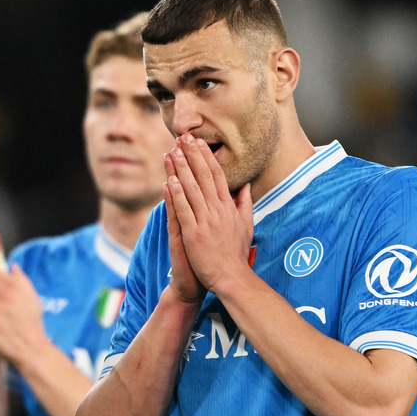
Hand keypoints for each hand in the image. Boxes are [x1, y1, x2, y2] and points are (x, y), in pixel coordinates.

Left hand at [163, 134, 252, 295]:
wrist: (231, 277)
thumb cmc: (236, 253)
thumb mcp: (246, 225)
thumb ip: (244, 203)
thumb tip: (245, 185)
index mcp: (229, 207)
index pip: (217, 176)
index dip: (207, 157)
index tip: (198, 142)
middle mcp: (218, 211)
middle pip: (204, 177)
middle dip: (193, 155)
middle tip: (183, 137)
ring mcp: (206, 221)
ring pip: (192, 190)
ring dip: (181, 169)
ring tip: (173, 151)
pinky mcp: (194, 234)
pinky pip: (184, 210)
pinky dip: (177, 195)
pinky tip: (170, 181)